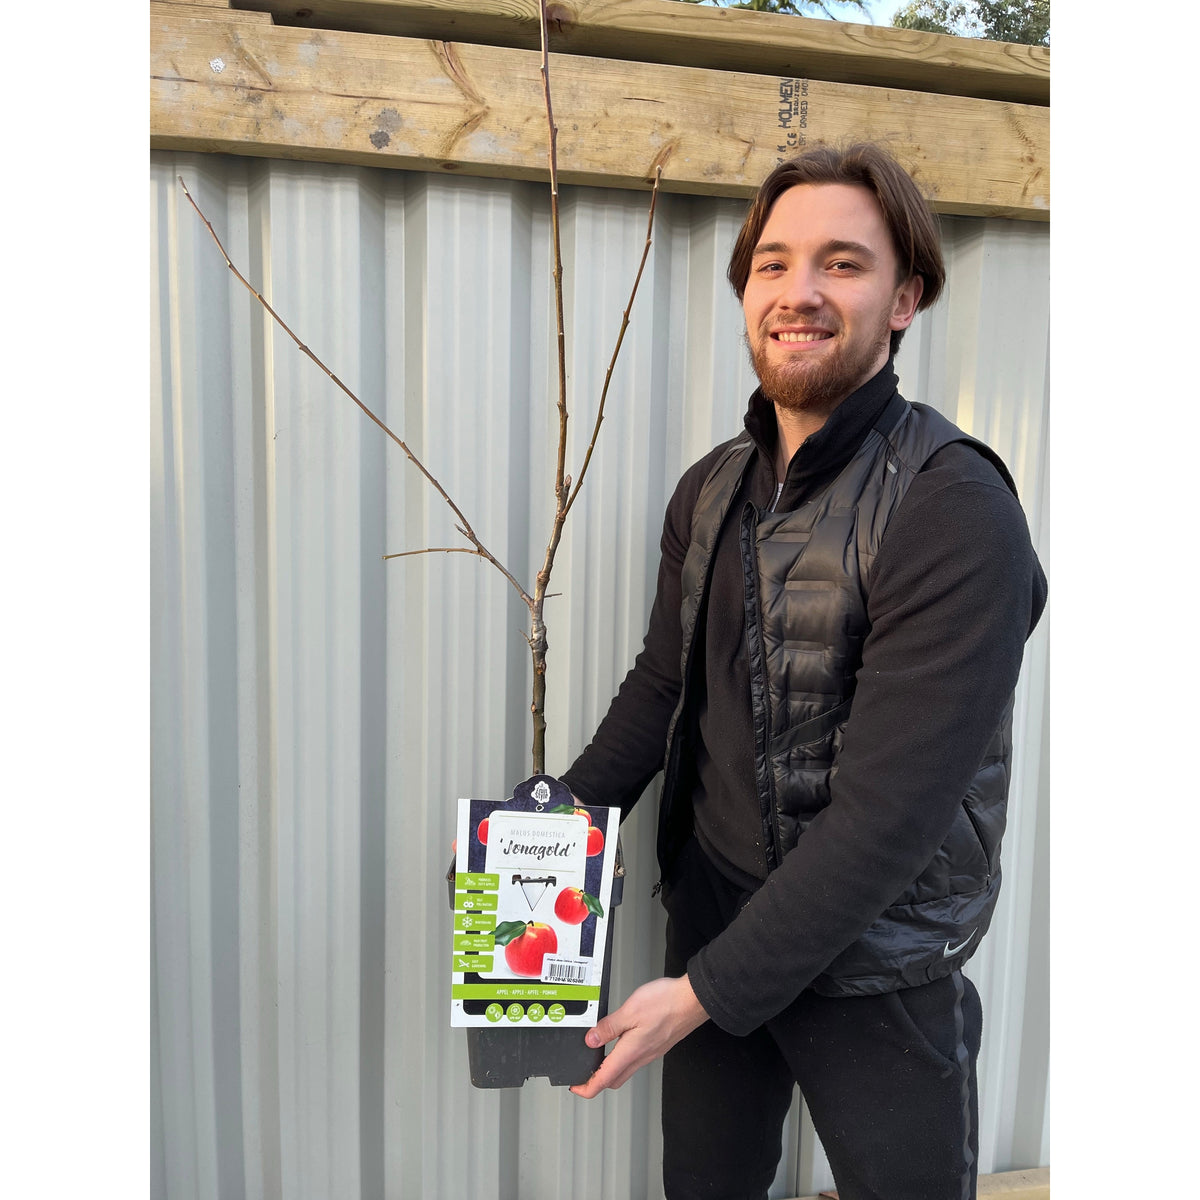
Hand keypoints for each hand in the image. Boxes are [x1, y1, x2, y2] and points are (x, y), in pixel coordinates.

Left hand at [569, 974, 707, 1098]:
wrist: (693, 1000)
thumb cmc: (667, 1003)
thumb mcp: (630, 1010)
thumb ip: (609, 1027)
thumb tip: (590, 1040)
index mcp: (631, 1051)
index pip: (604, 1080)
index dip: (586, 1088)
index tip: (575, 1087)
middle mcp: (642, 1057)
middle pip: (614, 1080)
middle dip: (596, 1082)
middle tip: (583, 1074)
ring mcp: (651, 1052)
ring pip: (625, 1070)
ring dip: (609, 1069)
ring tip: (597, 1058)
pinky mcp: (658, 1045)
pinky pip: (635, 1059)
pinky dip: (622, 1057)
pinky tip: (620, 1043)